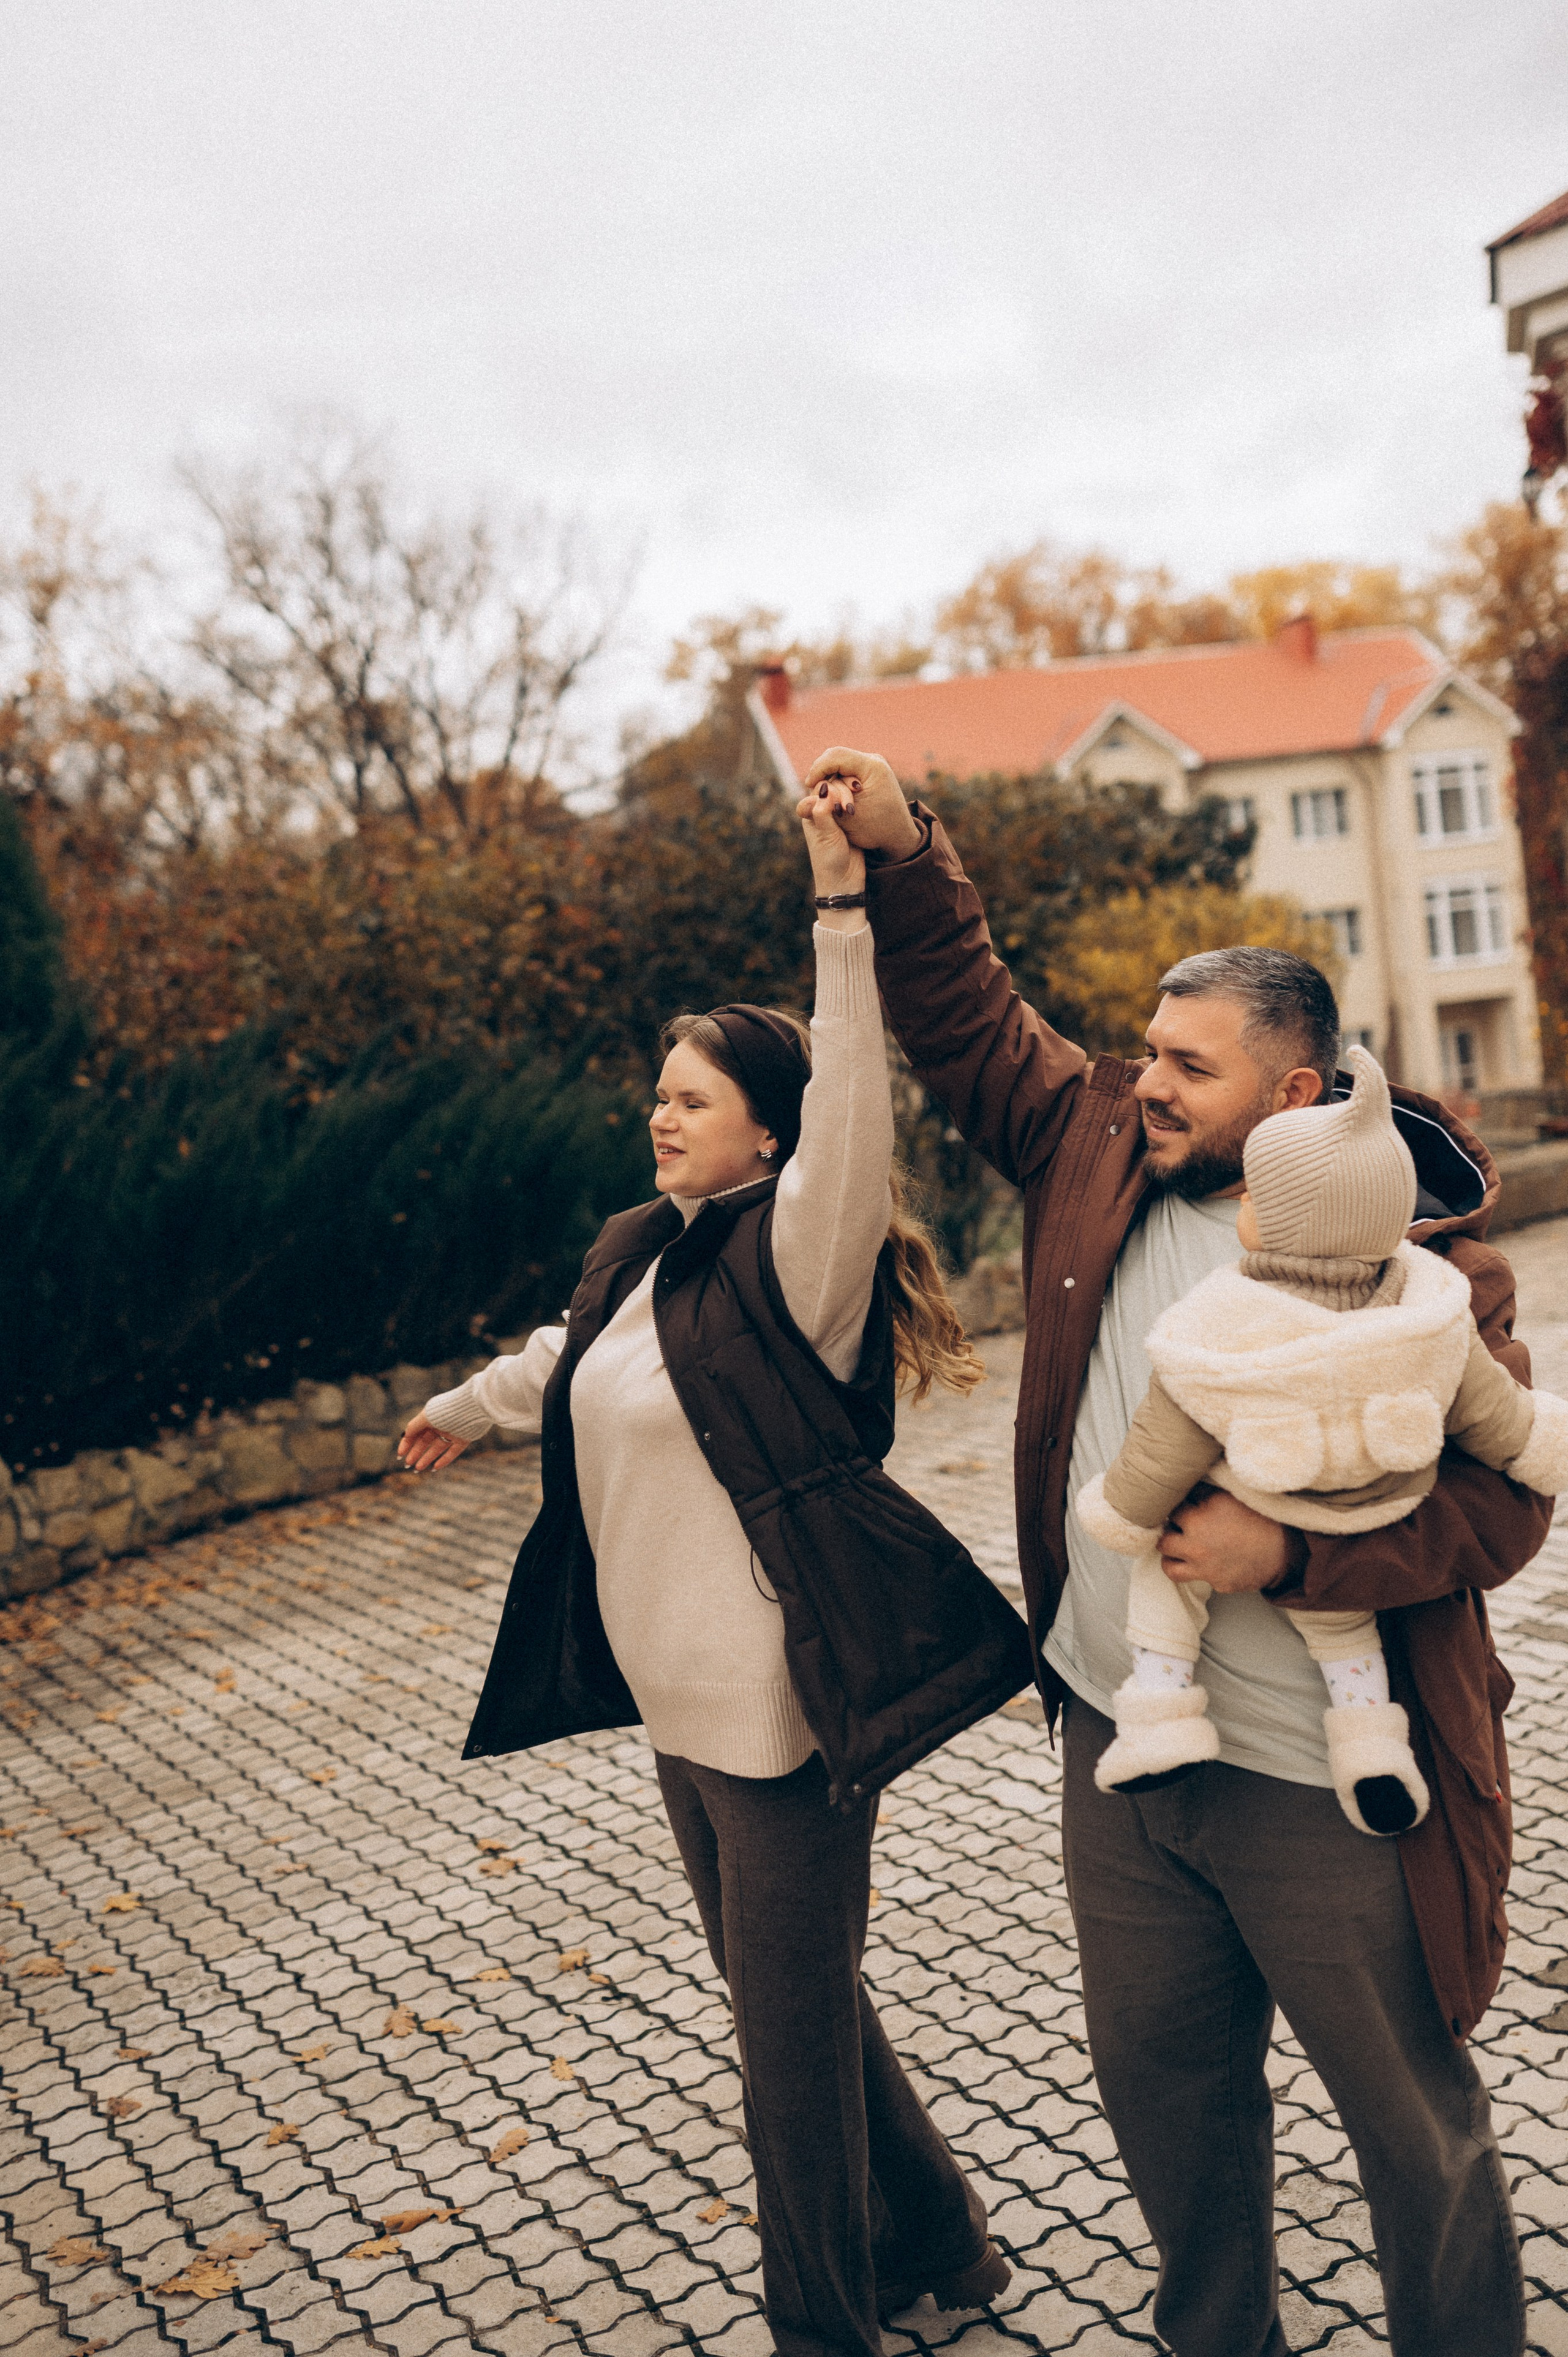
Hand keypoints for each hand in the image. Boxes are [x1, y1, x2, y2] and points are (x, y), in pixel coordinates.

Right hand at [398, 1410, 470, 1474]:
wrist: (473, 1407)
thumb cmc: (447, 1410)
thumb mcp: (427, 1417)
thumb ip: (414, 1426)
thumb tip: (404, 1435)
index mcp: (430, 1417)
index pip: (415, 1432)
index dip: (406, 1443)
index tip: (400, 1455)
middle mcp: (440, 1425)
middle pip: (425, 1441)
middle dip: (415, 1453)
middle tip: (407, 1465)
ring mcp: (452, 1432)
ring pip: (437, 1448)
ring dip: (427, 1458)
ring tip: (417, 1469)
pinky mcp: (463, 1439)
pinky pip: (453, 1452)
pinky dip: (444, 1460)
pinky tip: (435, 1468)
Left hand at [796, 773, 866, 920]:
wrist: (845, 880)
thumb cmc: (830, 861)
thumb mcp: (826, 836)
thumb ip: (823, 811)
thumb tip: (825, 787)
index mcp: (810, 812)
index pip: (818, 788)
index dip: (829, 788)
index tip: (838, 804)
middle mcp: (823, 810)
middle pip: (833, 786)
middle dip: (842, 791)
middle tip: (849, 807)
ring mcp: (838, 813)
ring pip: (845, 791)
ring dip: (851, 794)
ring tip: (854, 808)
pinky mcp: (852, 819)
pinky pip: (856, 801)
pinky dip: (860, 799)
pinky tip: (865, 801)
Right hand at [802, 746, 921, 858]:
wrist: (898, 834)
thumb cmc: (875, 830)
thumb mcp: (846, 817)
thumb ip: (826, 799)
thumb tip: (807, 784)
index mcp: (872, 768)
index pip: (836, 756)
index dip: (818, 769)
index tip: (808, 784)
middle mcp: (874, 760)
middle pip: (836, 755)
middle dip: (821, 771)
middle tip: (810, 787)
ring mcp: (873, 763)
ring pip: (840, 760)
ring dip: (829, 775)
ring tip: (822, 792)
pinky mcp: (870, 769)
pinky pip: (846, 767)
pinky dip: (836, 777)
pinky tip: (830, 791)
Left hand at [1159, 1485, 1289, 1593]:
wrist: (1285, 1550)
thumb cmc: (1262, 1519)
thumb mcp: (1232, 1496)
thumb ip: (1206, 1493)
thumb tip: (1186, 1486)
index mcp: (1202, 1513)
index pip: (1174, 1506)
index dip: (1180, 1505)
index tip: (1186, 1506)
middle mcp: (1197, 1539)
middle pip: (1164, 1534)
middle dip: (1171, 1529)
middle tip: (1180, 1527)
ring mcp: (1203, 1564)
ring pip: (1167, 1561)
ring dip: (1171, 1553)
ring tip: (1179, 1547)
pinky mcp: (1213, 1582)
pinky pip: (1189, 1577)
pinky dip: (1191, 1570)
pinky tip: (1197, 1562)